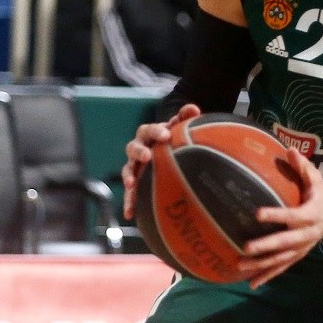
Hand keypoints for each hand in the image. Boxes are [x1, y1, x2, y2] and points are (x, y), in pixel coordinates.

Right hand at [122, 103, 200, 219]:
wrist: (166, 147)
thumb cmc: (173, 137)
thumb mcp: (179, 126)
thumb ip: (185, 116)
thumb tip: (194, 108)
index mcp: (149, 134)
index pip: (149, 130)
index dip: (156, 131)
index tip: (166, 135)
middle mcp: (139, 148)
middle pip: (133, 147)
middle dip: (139, 151)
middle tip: (147, 156)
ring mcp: (135, 165)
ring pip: (128, 169)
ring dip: (128, 176)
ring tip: (131, 184)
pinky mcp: (136, 182)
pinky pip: (130, 193)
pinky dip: (129, 203)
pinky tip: (130, 214)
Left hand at [240, 149, 322, 288]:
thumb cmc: (321, 194)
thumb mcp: (316, 179)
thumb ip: (302, 166)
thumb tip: (289, 149)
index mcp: (311, 213)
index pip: (292, 215)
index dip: (276, 215)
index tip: (257, 214)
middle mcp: (307, 233)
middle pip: (285, 242)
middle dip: (266, 246)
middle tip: (245, 248)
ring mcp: (302, 247)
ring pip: (282, 258)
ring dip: (262, 264)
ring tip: (240, 265)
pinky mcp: (298, 255)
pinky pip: (282, 267)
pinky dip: (268, 276)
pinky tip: (252, 283)